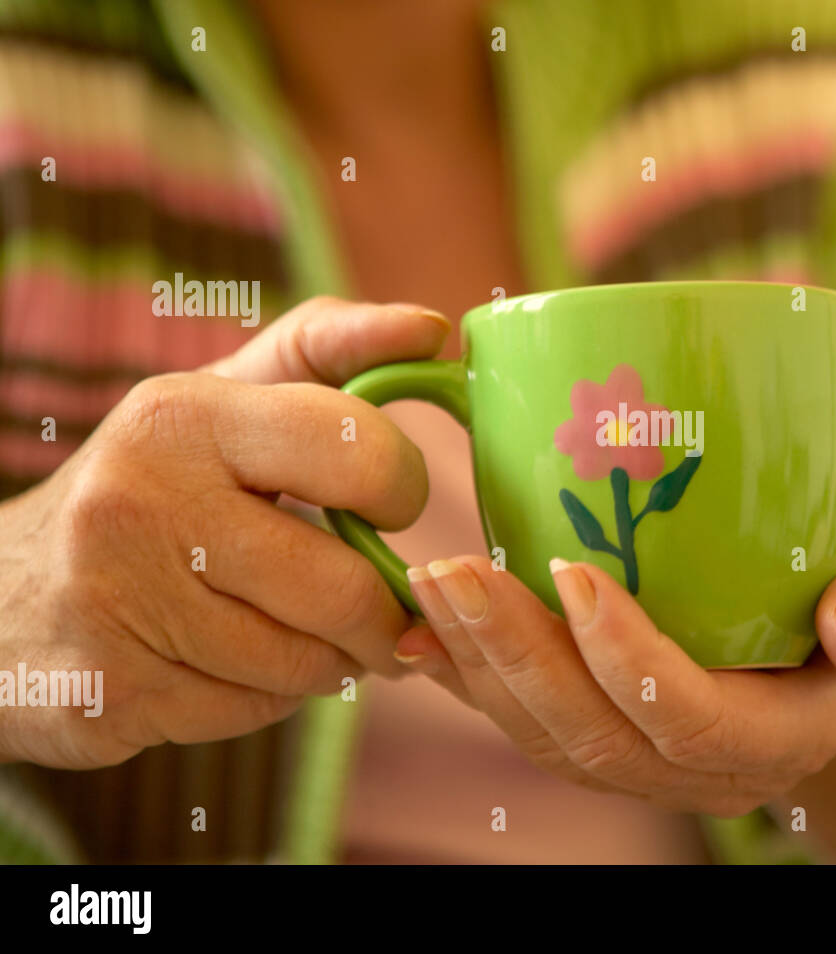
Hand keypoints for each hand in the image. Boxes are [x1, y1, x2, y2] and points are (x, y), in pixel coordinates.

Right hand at [0, 297, 446, 767]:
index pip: (356, 449)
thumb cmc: (154, 485)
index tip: (393, 503)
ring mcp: (118, 601)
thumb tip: (433, 331)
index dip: (402, 488)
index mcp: (184, 415)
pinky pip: (254, 712)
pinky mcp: (110, 691)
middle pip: (340, 587)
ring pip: (304, 663)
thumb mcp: (222, 400)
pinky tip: (241, 665)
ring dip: (331, 658)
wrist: (2, 598)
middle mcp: (141, 501)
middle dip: (382, 611)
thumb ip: (328, 352)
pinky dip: (272, 696)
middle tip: (387, 608)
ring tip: (309, 631)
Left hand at [396, 528, 835, 815]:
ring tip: (427, 578)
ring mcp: (631, 765)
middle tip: (456, 567)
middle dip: (517, 651)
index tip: (574, 569)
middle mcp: (689, 774)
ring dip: (475, 659)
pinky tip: (415, 622)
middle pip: (589, 732)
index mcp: (767, 742)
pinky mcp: (587, 741)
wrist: (806, 662)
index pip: (685, 716)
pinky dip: (460, 675)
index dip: (626, 655)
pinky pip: (517, 722)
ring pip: (539, 733)